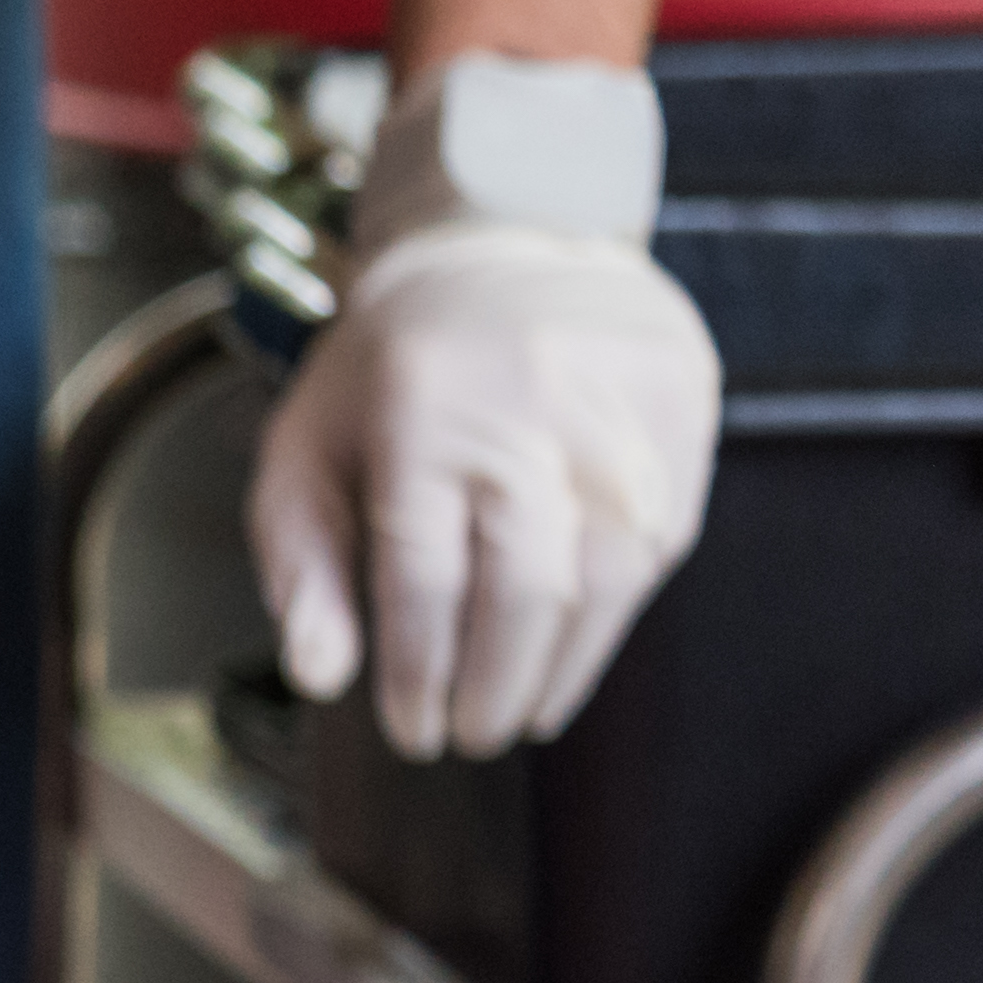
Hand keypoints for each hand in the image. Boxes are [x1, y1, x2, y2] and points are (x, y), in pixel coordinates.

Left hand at [248, 61, 722, 762]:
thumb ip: (300, 563)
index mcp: (421, 412)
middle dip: (496, 684)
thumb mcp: (304, 449)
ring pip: (608, 572)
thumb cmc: (386, 372)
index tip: (410, 730)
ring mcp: (619, 402)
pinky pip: (661, 535)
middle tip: (471, 737)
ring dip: (565, 667)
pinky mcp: (682, 403)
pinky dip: (618, 613)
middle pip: (526, 587)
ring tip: (524, 715)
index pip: (425, 578)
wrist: (508, 245)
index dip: (419, 672)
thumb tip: (320, 675)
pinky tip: (575, 652)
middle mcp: (531, 403)